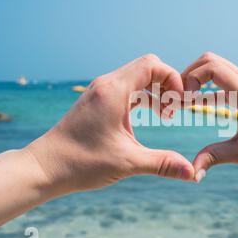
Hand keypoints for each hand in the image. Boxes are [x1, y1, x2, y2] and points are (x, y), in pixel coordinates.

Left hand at [26, 54, 194, 194]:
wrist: (44, 168)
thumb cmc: (81, 163)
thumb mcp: (127, 163)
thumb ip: (163, 163)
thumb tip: (192, 173)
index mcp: (114, 91)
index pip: (152, 64)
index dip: (172, 78)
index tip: (179, 103)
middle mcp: (106, 84)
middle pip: (146, 67)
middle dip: (166, 85)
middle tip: (172, 110)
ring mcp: (100, 92)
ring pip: (136, 77)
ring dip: (154, 91)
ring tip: (163, 115)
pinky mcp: (97, 102)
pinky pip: (126, 89)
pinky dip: (142, 97)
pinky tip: (148, 116)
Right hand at [181, 52, 237, 177]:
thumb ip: (215, 157)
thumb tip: (192, 172)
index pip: (213, 67)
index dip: (191, 78)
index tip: (183, 101)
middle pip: (210, 60)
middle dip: (189, 74)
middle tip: (178, 97)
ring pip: (215, 65)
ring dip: (196, 78)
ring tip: (183, 101)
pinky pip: (221, 78)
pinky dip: (205, 86)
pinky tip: (196, 103)